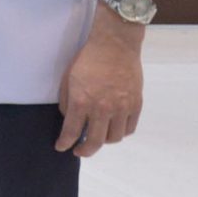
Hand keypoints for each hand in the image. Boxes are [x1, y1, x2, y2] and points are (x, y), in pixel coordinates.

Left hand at [56, 23, 142, 155]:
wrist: (115, 45)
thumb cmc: (88, 60)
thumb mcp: (68, 80)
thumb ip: (67, 103)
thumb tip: (70, 119)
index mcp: (82, 102)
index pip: (71, 132)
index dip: (65, 143)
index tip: (61, 147)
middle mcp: (102, 109)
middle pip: (95, 142)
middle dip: (84, 151)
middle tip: (79, 151)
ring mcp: (122, 108)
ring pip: (114, 138)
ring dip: (104, 141)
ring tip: (97, 137)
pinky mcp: (136, 104)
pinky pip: (129, 128)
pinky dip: (120, 132)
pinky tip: (113, 129)